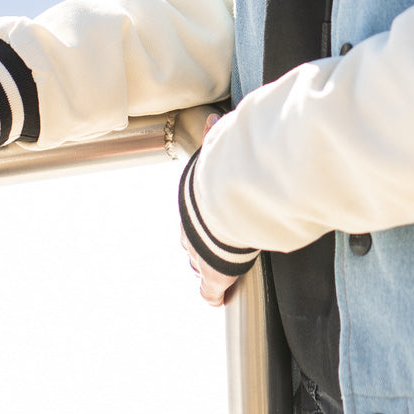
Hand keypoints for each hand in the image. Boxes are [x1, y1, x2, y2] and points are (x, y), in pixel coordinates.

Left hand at [178, 112, 239, 307]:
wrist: (223, 208)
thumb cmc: (221, 179)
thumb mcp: (214, 154)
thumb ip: (215, 136)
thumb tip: (212, 116)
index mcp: (192, 205)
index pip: (193, 215)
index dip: (202, 218)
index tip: (210, 220)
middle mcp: (190, 232)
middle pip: (192, 241)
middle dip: (201, 243)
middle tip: (213, 245)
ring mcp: (200, 256)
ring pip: (199, 262)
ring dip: (207, 263)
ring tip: (219, 266)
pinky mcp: (213, 276)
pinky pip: (210, 290)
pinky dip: (214, 294)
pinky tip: (218, 298)